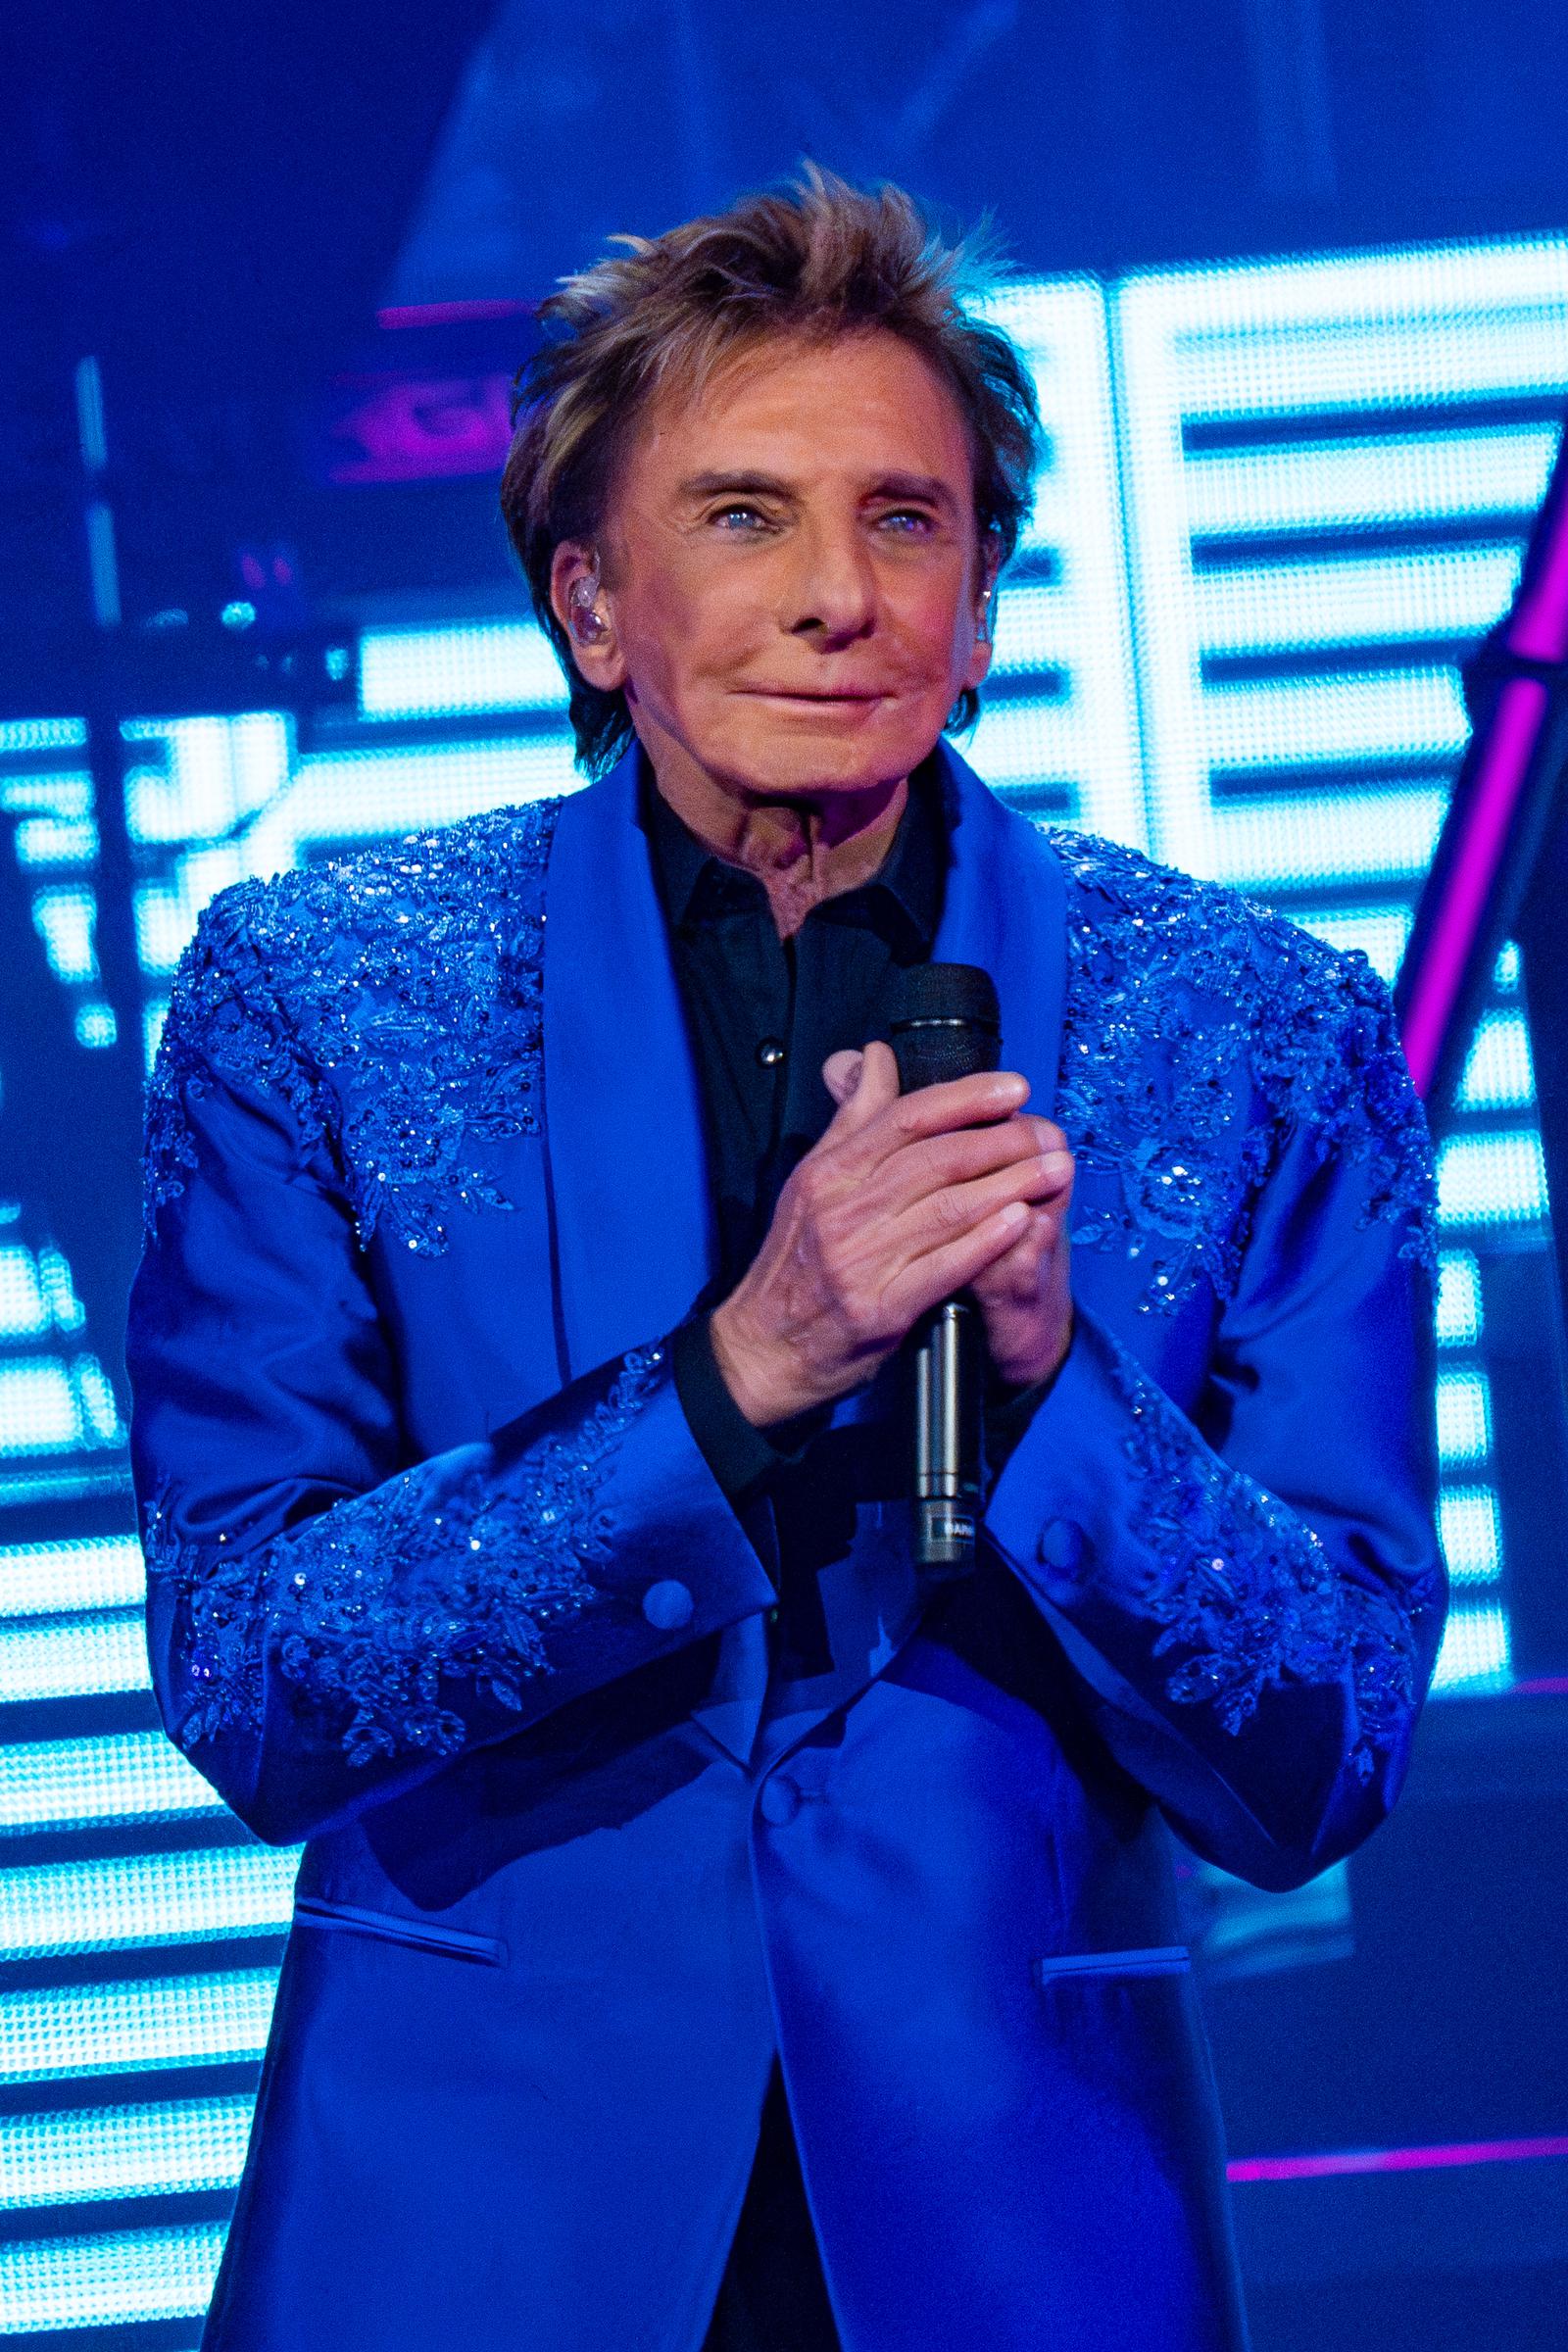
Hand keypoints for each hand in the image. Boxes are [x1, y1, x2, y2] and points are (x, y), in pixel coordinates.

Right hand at [825, 1048, 1074, 1391]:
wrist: (764, 1347)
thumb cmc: (794, 1265)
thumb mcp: (811, 1181)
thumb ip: (851, 1120)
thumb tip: (872, 1058)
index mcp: (829, 1173)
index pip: (905, 1118)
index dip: (965, 1098)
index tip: (1013, 1088)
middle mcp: (842, 1210)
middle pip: (936, 1159)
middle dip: (1003, 1140)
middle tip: (1048, 1132)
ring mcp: (860, 1260)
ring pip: (948, 1208)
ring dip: (1010, 1185)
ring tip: (1053, 1171)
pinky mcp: (879, 1307)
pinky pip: (943, 1266)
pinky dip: (985, 1242)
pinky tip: (1019, 1222)